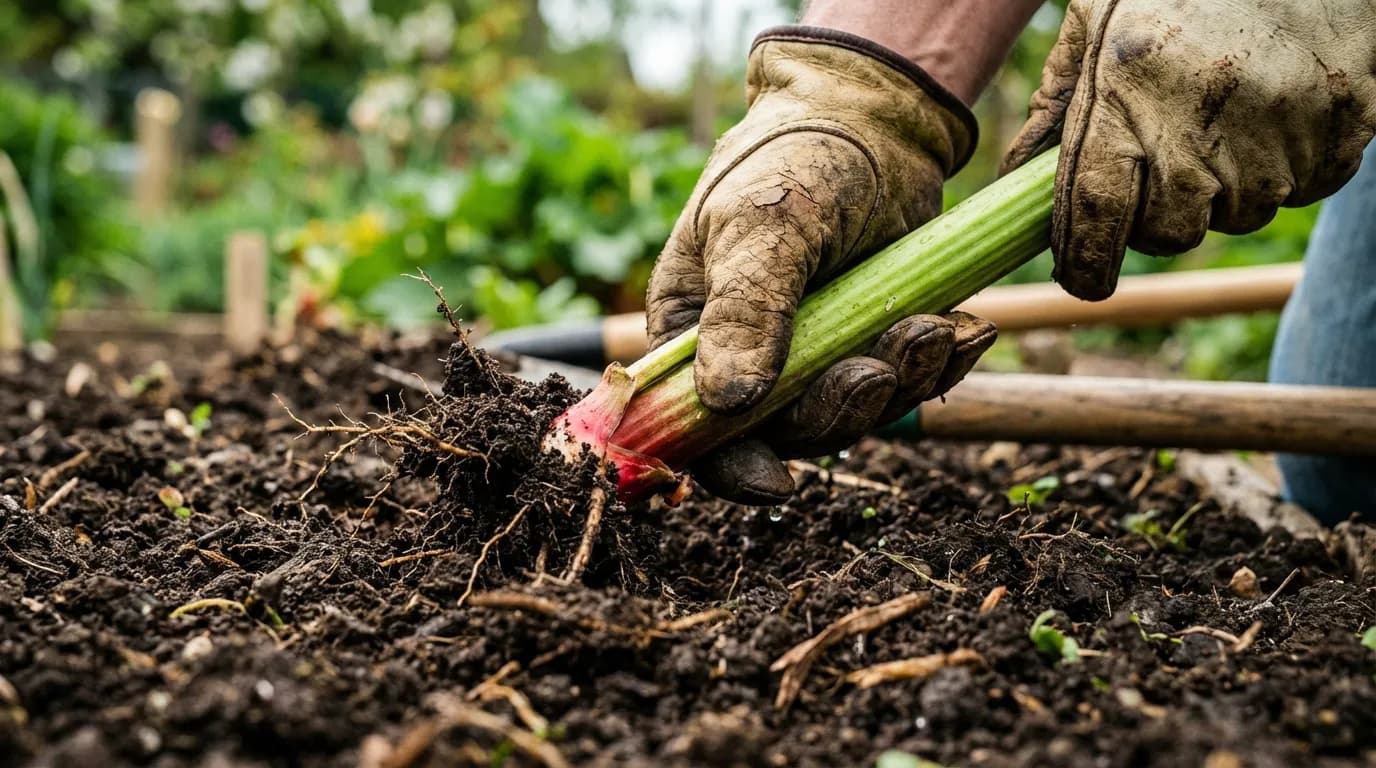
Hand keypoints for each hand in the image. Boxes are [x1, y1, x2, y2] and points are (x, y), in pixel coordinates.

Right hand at [645, 27, 993, 503]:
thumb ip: (745, 310)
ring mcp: (818, 352)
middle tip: (877, 367)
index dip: (732, 467)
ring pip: (855, 413)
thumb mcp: (761, 227)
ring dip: (899, 383)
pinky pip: (907, 383)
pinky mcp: (876, 339)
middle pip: (788, 432)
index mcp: (693, 335)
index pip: (697, 429)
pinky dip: (939, 366)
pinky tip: (966, 330)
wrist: (871, 119)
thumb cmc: (795, 160)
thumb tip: (726, 400)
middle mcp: (750, 356)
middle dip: (839, 410)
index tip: (780, 483)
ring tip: (934, 328)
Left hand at [1003, 0, 1375, 300]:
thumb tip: (1013, 171)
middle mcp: (1201, 126)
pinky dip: (1284, 167)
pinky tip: (1274, 113)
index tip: (1081, 280)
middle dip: (1155, 216)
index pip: (1095, 212)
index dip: (1084, 262)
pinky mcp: (1339, 136)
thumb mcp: (1100, 14)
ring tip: (1223, 118)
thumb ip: (1055, 95)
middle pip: (1167, 232)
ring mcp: (1277, 137)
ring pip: (1236, 216)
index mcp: (1130, 93)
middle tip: (1162, 160)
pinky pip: (1301, 191)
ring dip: (1223, 190)